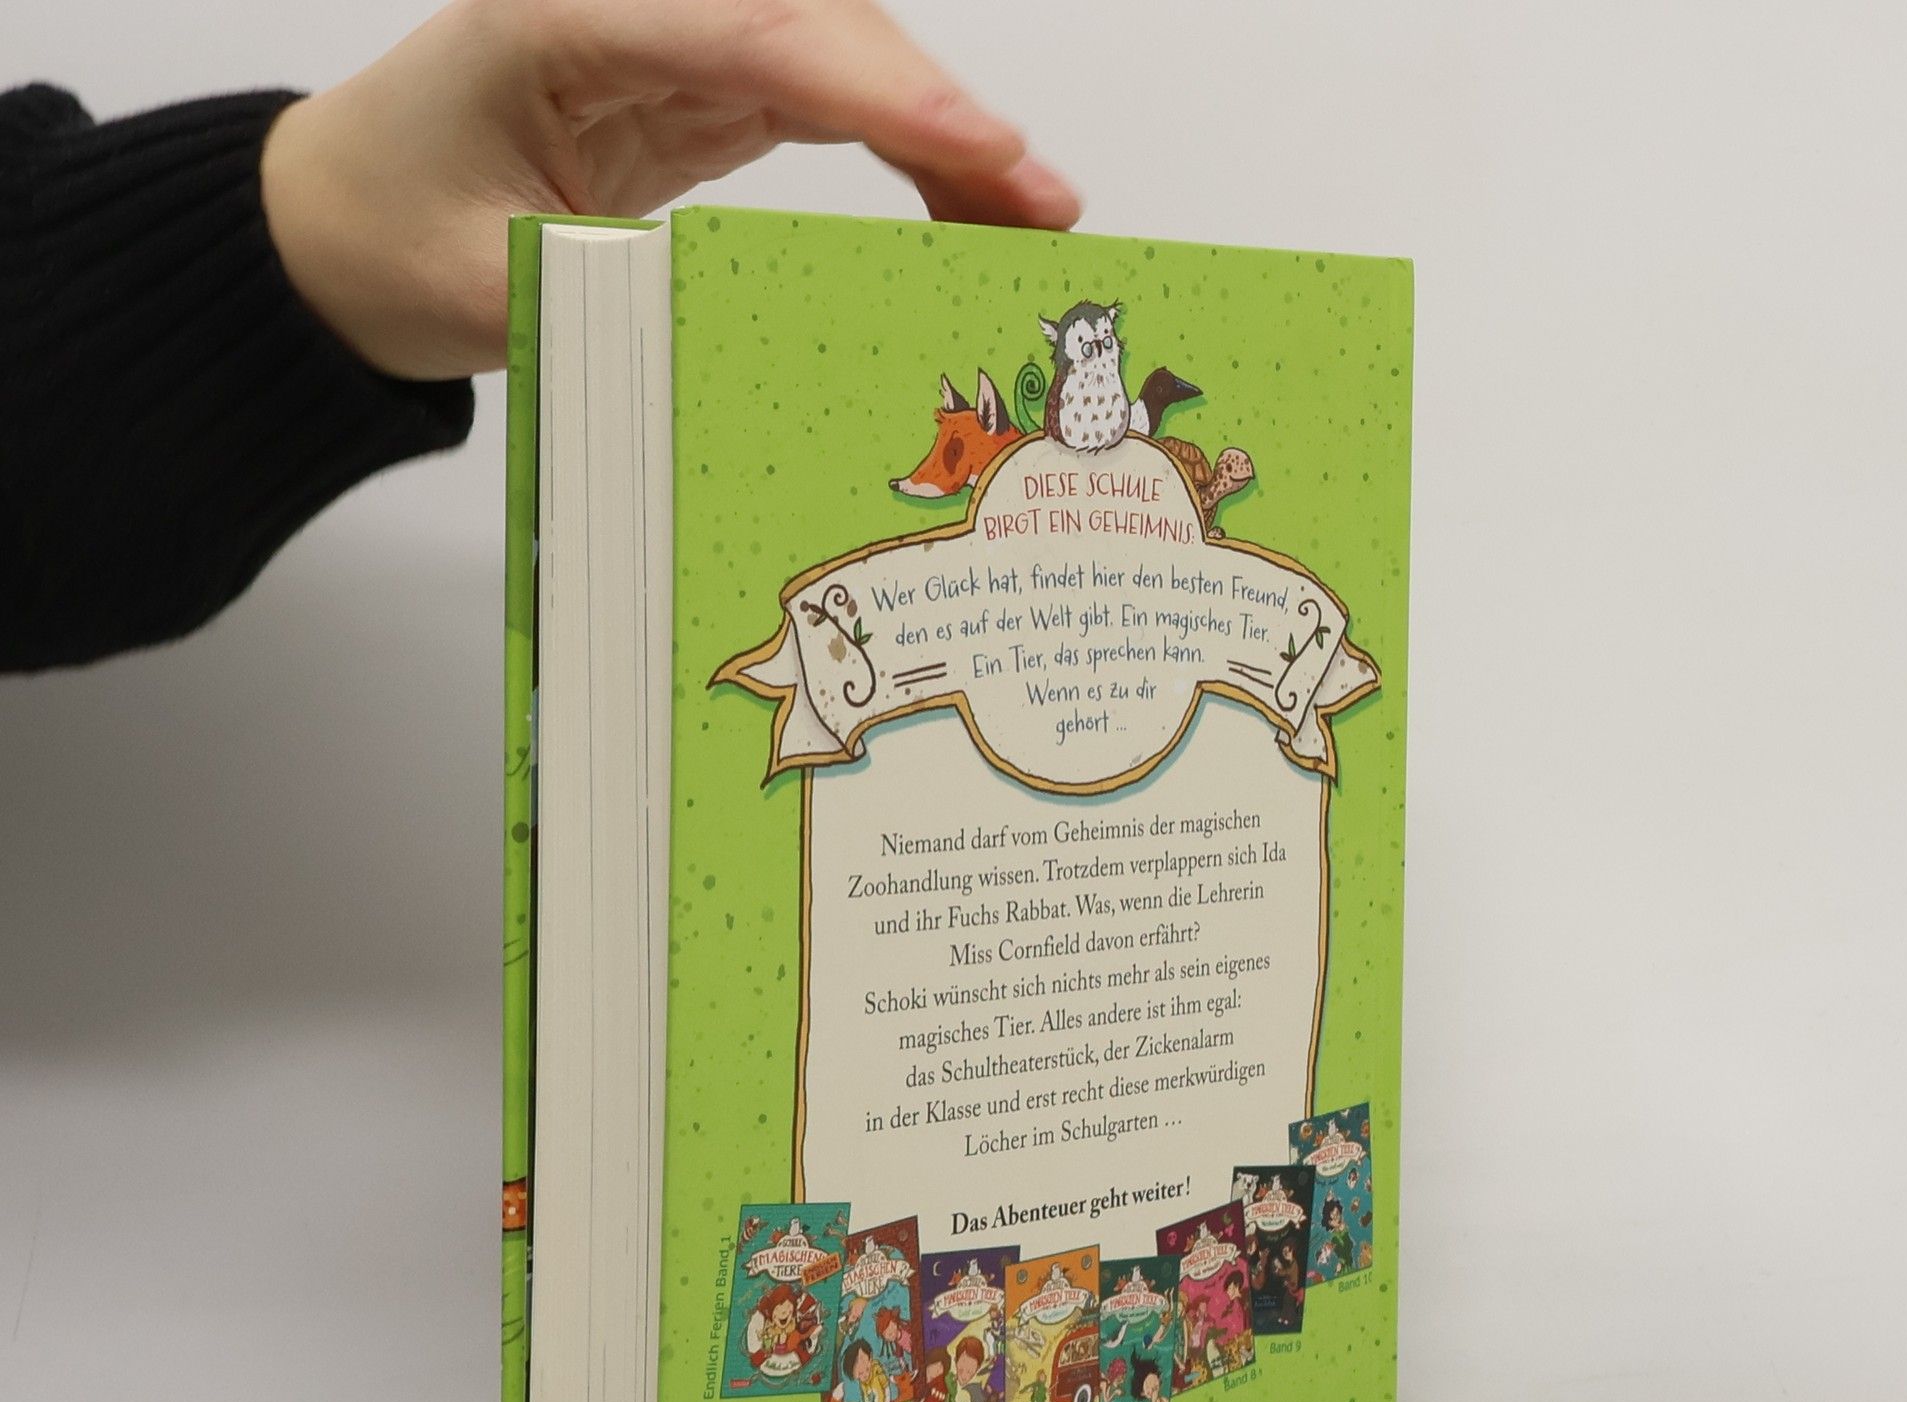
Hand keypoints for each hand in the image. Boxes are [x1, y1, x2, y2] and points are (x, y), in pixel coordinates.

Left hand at [261, 0, 1080, 380]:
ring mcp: (675, 41)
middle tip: (1041, 201)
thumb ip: (626, 297)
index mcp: (562, 20)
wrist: (340, 228)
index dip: (876, 84)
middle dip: (941, 110)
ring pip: (841, 57)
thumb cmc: (391, 237)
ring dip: (941, 133)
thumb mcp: (498, 288)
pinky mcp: (699, 88)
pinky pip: (825, 101)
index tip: (978, 143)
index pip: (747, 31)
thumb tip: (772, 337)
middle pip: (820, 26)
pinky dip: (902, 152)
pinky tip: (958, 211)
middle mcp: (634, 9)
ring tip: (1028, 221)